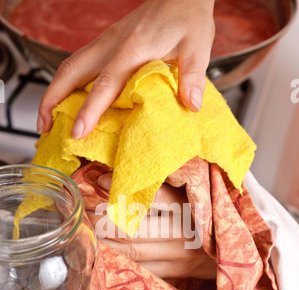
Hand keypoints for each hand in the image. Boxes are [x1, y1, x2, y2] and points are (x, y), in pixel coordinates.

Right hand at [37, 0, 214, 138]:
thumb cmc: (187, 18)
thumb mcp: (197, 46)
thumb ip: (193, 76)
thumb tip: (191, 104)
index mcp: (132, 49)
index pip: (104, 84)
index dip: (89, 110)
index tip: (77, 132)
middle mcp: (111, 45)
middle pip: (71, 71)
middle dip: (52, 100)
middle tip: (44, 126)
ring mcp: (105, 43)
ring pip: (70, 67)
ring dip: (54, 92)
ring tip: (47, 118)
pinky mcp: (106, 44)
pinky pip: (79, 64)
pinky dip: (66, 84)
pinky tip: (66, 99)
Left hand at [87, 172, 216, 279]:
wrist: (236, 252)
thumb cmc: (208, 215)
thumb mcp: (192, 194)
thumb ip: (159, 183)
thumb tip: (108, 176)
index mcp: (191, 208)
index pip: (156, 197)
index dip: (124, 190)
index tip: (99, 181)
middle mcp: (184, 233)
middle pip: (135, 229)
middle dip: (103, 222)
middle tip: (81, 213)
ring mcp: (179, 257)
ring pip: (133, 252)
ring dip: (104, 243)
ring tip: (84, 233)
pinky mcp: (175, 273)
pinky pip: (140, 270)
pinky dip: (118, 264)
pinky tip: (100, 256)